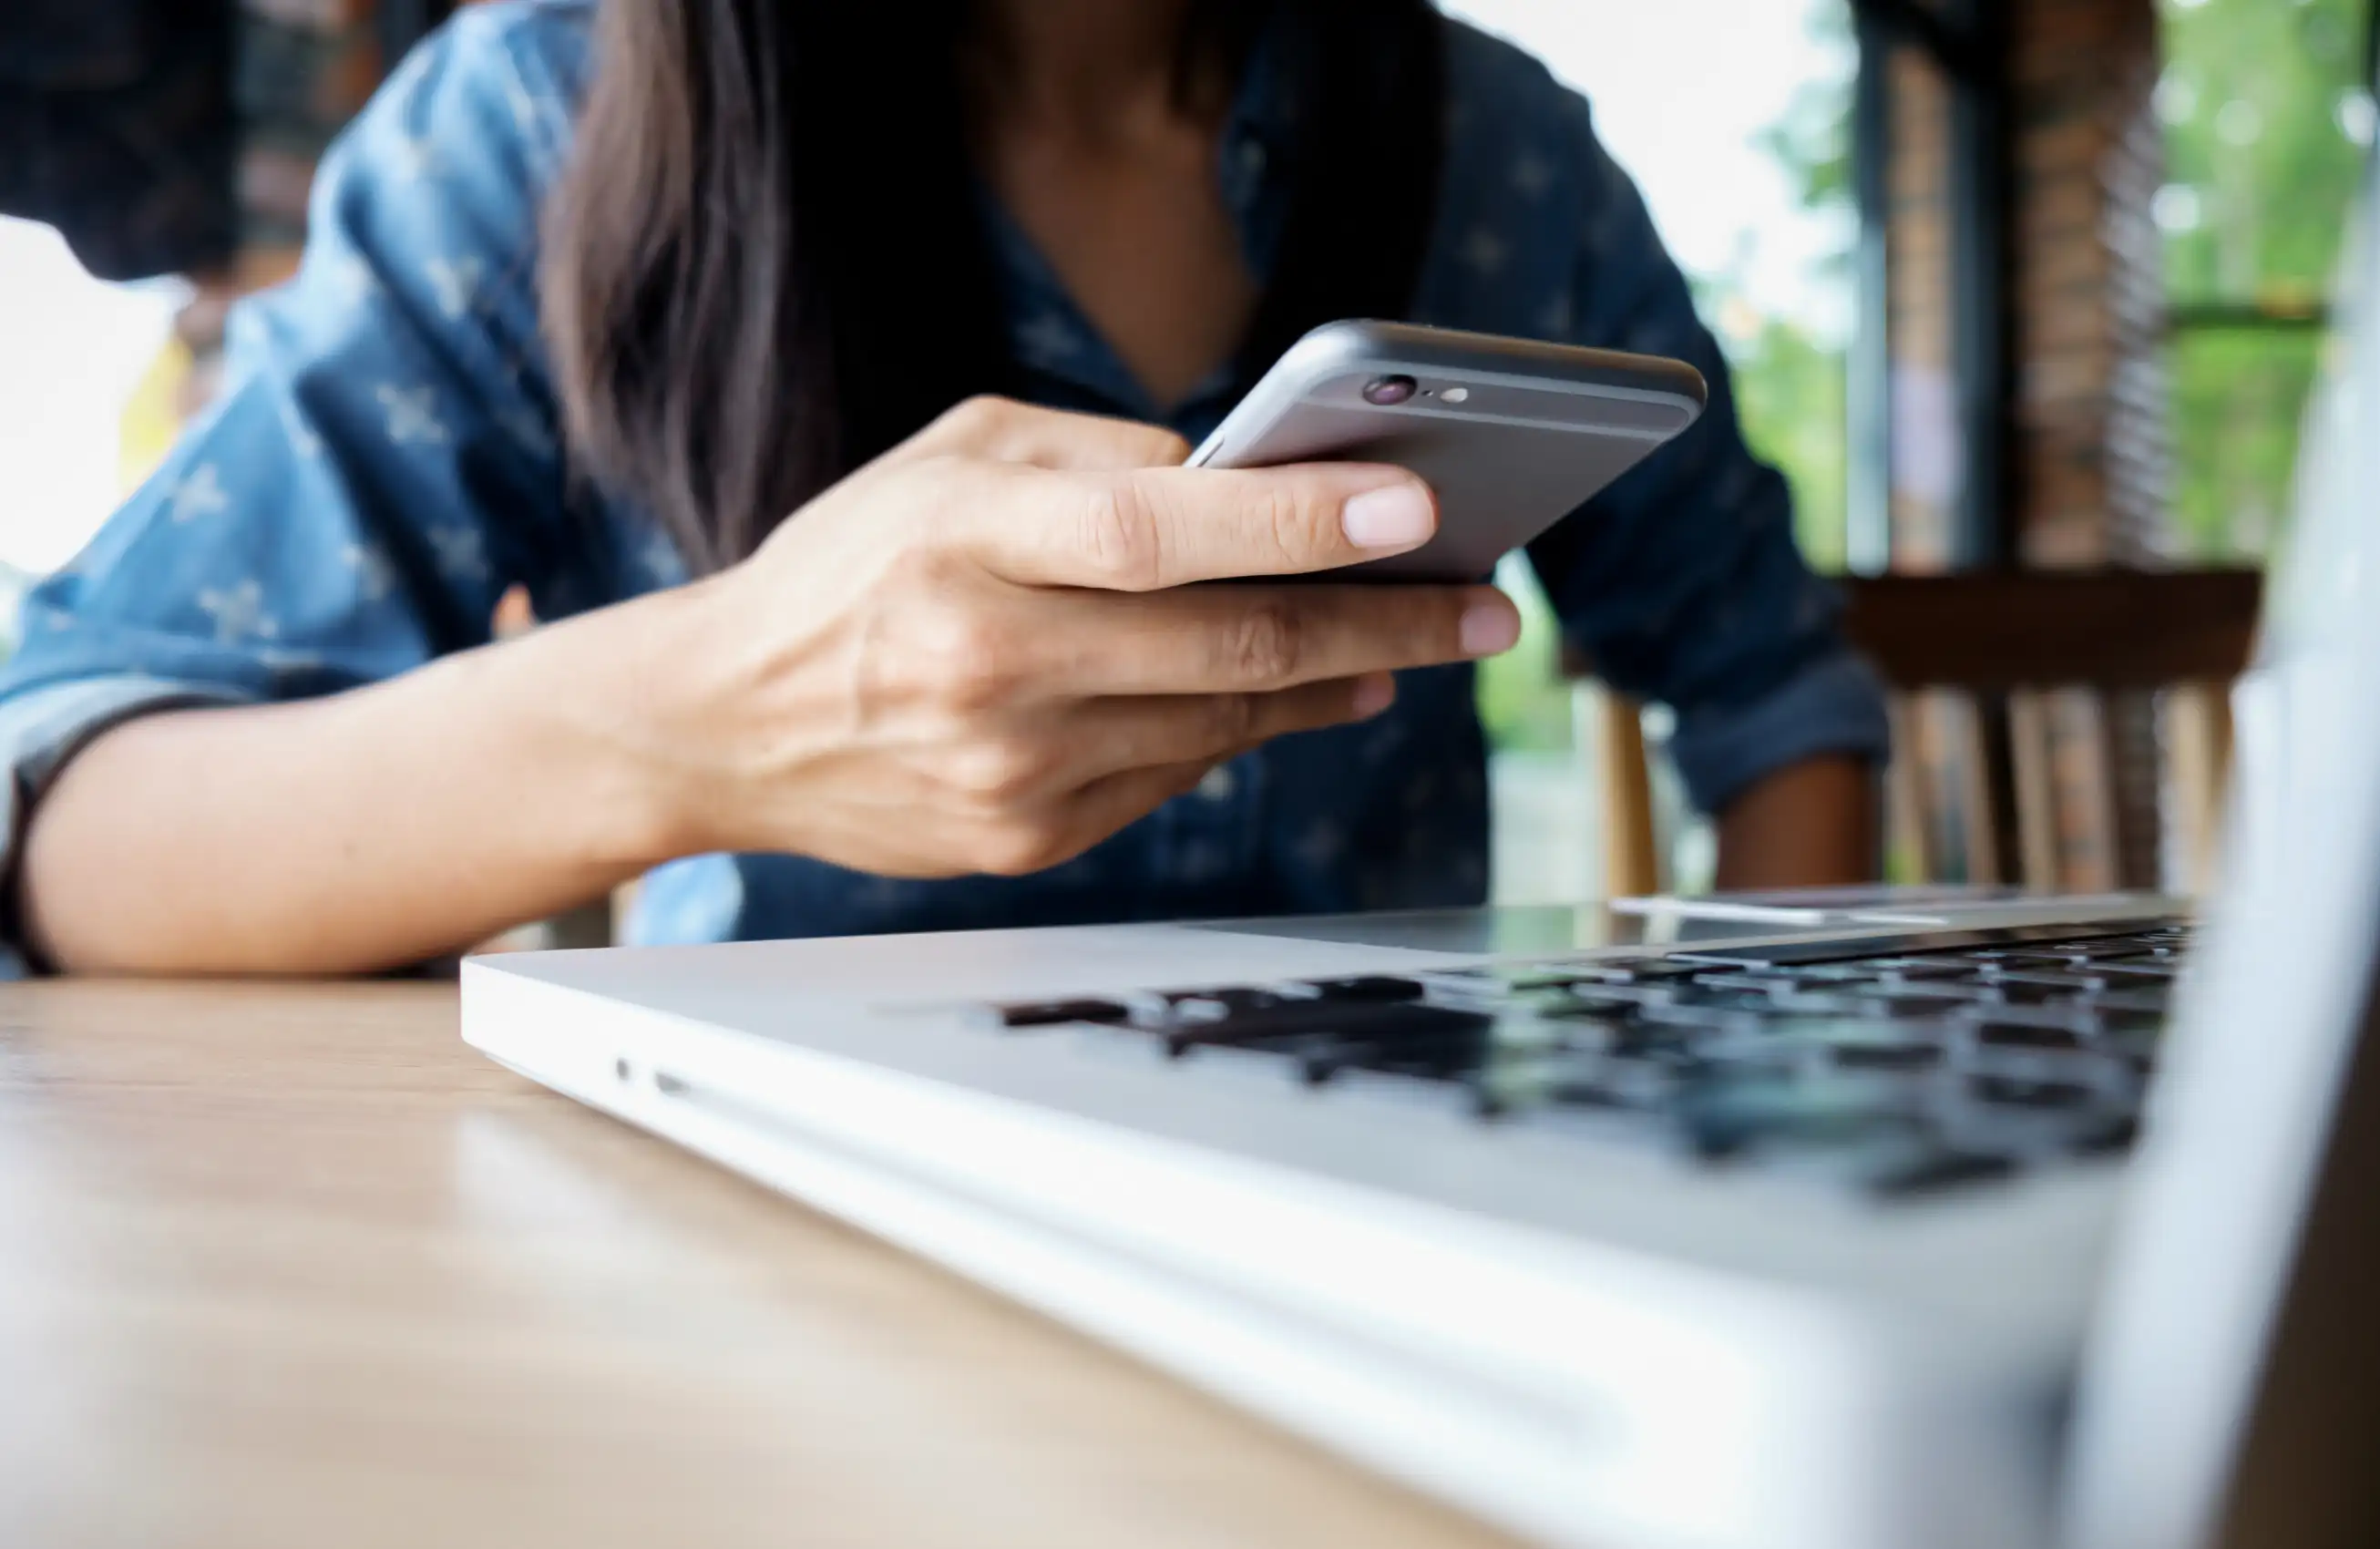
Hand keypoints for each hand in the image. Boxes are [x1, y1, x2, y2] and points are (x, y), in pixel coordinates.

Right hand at [629, 396, 1520, 876]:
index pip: (1161, 533)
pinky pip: (1175, 779)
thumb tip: (1257, 480)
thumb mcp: (951, 458)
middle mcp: (988, 662)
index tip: (1416, 513)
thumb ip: (1102, 458)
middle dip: (1381, 626)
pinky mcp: (1025, 841)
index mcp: (965, 541)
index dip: (1299, 524)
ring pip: (1221, 725)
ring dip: (1332, 682)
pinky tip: (1297, 695)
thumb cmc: (855, 563)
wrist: (726, 720)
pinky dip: (1243, 732)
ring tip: (1406, 643)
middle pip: (1227, 648)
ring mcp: (1008, 769)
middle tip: (1484, 608)